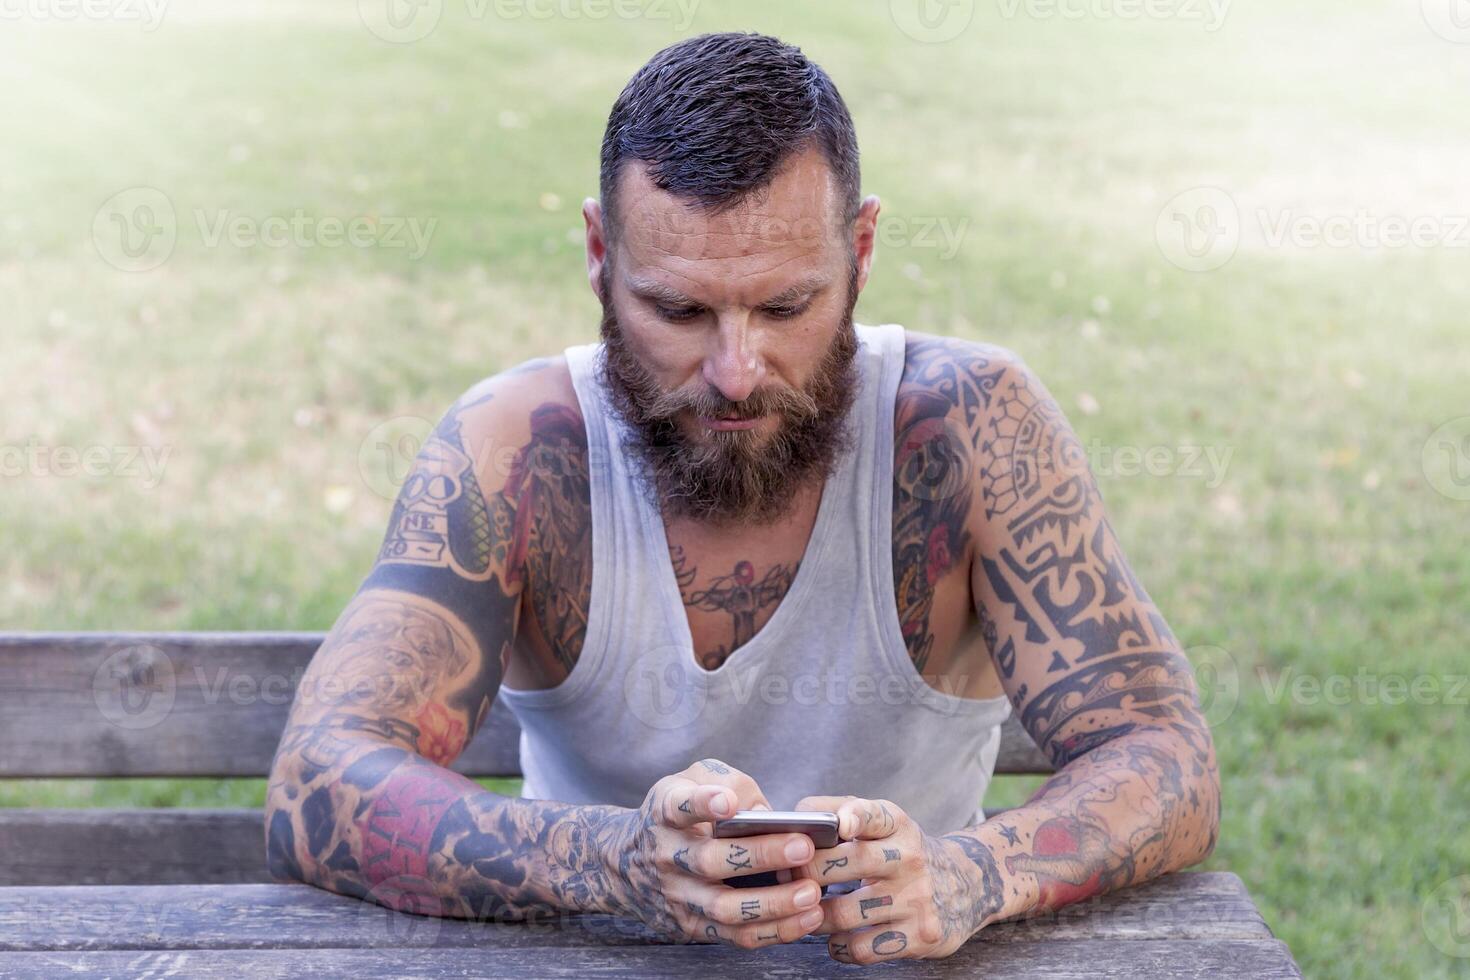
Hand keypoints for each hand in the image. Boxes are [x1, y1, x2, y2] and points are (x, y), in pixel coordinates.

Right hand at [608, 759, 825, 946]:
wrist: (626, 862)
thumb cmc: (681, 812)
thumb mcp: (694, 780)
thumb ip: (731, 784)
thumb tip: (770, 815)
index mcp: (665, 813)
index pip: (678, 807)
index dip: (702, 804)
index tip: (728, 802)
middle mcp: (667, 856)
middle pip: (710, 861)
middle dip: (760, 856)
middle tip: (804, 847)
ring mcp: (678, 895)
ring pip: (724, 907)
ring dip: (772, 903)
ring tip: (811, 892)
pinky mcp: (692, 927)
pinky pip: (735, 936)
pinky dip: (774, 931)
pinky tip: (807, 917)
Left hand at [794, 795, 1001, 962]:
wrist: (968, 886)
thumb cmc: (906, 853)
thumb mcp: (887, 824)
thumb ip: (841, 810)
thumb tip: (795, 818)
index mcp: (899, 825)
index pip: (875, 815)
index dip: (856, 816)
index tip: (841, 823)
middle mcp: (910, 859)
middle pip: (849, 864)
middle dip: (808, 872)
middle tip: (790, 878)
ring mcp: (917, 899)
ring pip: (846, 912)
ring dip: (816, 916)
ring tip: (810, 911)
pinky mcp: (921, 936)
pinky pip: (863, 948)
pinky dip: (838, 946)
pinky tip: (837, 938)